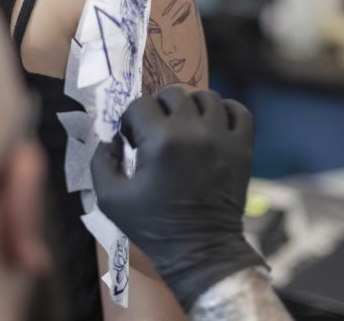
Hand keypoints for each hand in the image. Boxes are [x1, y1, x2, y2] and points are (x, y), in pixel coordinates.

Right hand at [92, 86, 265, 310]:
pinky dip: (226, 111)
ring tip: (184, 127)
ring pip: (207, 97)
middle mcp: (194, 131)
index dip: (131, 121)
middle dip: (158, 108)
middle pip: (173, 94)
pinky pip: (239, 111)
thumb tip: (110, 139)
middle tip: (156, 132)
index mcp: (160, 141)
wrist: (201, 250)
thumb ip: (100, 162)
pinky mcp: (243, 147)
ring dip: (191, 107)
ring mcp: (223, 137)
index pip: (140, 104)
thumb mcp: (110, 199)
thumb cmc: (153, 226)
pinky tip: (212, 125)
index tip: (132, 140)